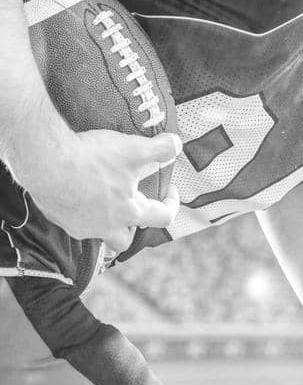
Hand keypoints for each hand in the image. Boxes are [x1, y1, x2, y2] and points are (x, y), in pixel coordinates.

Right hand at [10, 129, 181, 252]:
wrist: (43, 161)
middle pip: (124, 240)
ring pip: (98, 233)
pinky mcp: (58, 218)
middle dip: (133, 227)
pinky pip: (75, 222)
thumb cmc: (90, 158)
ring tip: (107, 198)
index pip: (163, 218)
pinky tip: (81, 191)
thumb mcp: (133, 149)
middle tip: (132, 203)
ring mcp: (78, 226)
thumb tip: (176, 144)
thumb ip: (160, 149)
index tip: (169, 190)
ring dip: (106, 221)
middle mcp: (104, 227)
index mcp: (128, 213)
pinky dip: (83, 211)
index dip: (172, 203)